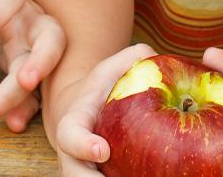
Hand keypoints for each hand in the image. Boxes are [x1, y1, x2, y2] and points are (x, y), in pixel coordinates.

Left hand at [0, 0, 65, 131]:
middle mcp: (33, 21)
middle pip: (51, 37)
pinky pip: (37, 93)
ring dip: (28, 94)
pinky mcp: (33, 73)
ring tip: (12, 120)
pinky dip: (26, 109)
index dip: (0, 12)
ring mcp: (38, 49)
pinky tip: (13, 124)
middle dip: (42, 59)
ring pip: (44, 71)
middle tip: (25, 81)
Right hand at [48, 43, 155, 175]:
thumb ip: (132, 58)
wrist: (88, 114)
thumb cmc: (103, 88)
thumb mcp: (113, 67)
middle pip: (73, 176)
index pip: (71, 136)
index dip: (83, 144)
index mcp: (73, 124)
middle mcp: (73, 156)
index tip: (103, 150)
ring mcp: (83, 173)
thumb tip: (152, 57)